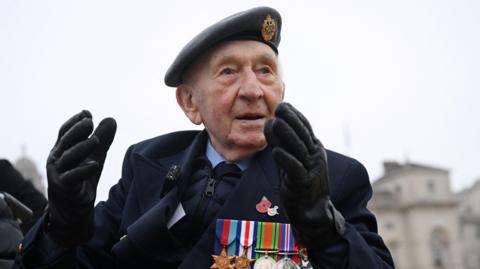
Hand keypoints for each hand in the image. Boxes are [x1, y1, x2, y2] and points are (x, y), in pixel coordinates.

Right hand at [46, 110, 115, 245]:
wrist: (72, 211)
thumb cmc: (81, 181)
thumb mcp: (94, 157)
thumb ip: (102, 140)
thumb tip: (111, 119)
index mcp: (61, 151)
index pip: (64, 133)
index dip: (74, 122)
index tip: (87, 113)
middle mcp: (56, 160)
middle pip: (65, 142)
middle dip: (77, 131)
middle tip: (89, 121)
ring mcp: (57, 174)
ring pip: (68, 158)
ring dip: (82, 148)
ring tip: (96, 141)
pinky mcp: (63, 188)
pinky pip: (72, 178)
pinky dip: (82, 171)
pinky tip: (95, 165)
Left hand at [264, 102, 344, 248]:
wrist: (312, 211)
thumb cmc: (300, 183)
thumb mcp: (290, 159)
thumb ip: (282, 143)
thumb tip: (270, 123)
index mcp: (314, 149)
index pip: (305, 128)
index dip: (295, 115)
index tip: (284, 104)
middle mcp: (316, 156)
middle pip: (302, 134)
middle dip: (291, 119)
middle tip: (279, 107)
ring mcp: (312, 169)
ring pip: (298, 148)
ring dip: (286, 134)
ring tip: (274, 122)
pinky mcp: (305, 183)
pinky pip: (295, 169)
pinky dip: (286, 159)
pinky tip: (275, 151)